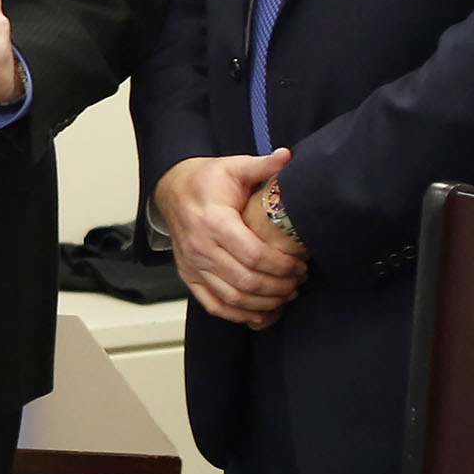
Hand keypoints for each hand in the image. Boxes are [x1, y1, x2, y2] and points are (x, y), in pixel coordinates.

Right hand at [152, 150, 308, 328]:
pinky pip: (215, 306)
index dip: (283, 265)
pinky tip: (263, 314)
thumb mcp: (232, 167)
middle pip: (247, 281)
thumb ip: (261, 165)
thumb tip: (287, 157)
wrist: (171, 191)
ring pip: (233, 299)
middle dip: (280, 287)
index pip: (253, 255)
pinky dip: (241, 316)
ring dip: (265, 303)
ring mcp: (193, 266)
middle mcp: (201, 248)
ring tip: (287, 295)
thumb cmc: (205, 180)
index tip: (301, 264)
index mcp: (214, 222)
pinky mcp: (190, 278)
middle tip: (299, 280)